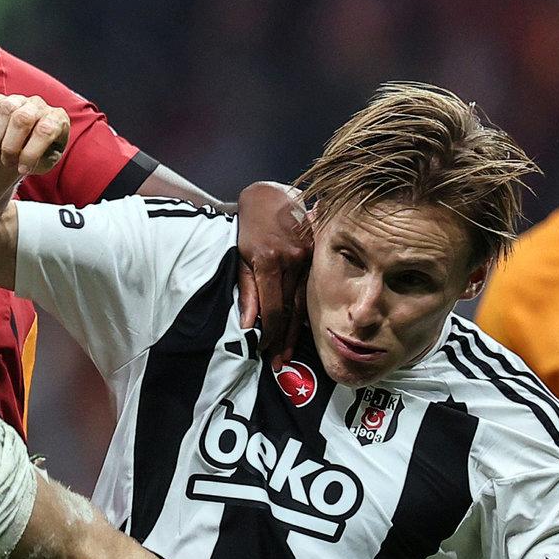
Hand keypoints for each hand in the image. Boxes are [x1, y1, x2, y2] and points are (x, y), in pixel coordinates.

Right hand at [0, 93, 69, 176]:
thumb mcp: (46, 162)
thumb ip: (43, 160)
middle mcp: (38, 105)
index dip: (30, 153)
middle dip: (10, 146)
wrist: (23, 145)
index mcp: (56, 119)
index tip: (22, 170)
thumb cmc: (39, 154)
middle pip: (22, 118)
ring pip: (4, 109)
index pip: (45, 131)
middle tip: (7, 161)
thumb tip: (28, 159)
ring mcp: (17, 99)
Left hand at [235, 181, 310, 361]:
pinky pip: (313, 287)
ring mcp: (308, 256)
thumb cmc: (250, 228)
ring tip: (289, 352)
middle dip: (284, 339)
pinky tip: (303, 328)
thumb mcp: (241, 257)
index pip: (273, 308)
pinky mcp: (318, 253)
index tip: (265, 350)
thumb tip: (248, 324)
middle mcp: (293, 260)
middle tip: (279, 362)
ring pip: (305, 301)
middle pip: (291, 310)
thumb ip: (246, 291)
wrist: (270, 196)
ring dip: (297, 330)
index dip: (270, 333)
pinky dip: (307, 309)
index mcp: (269, 262)